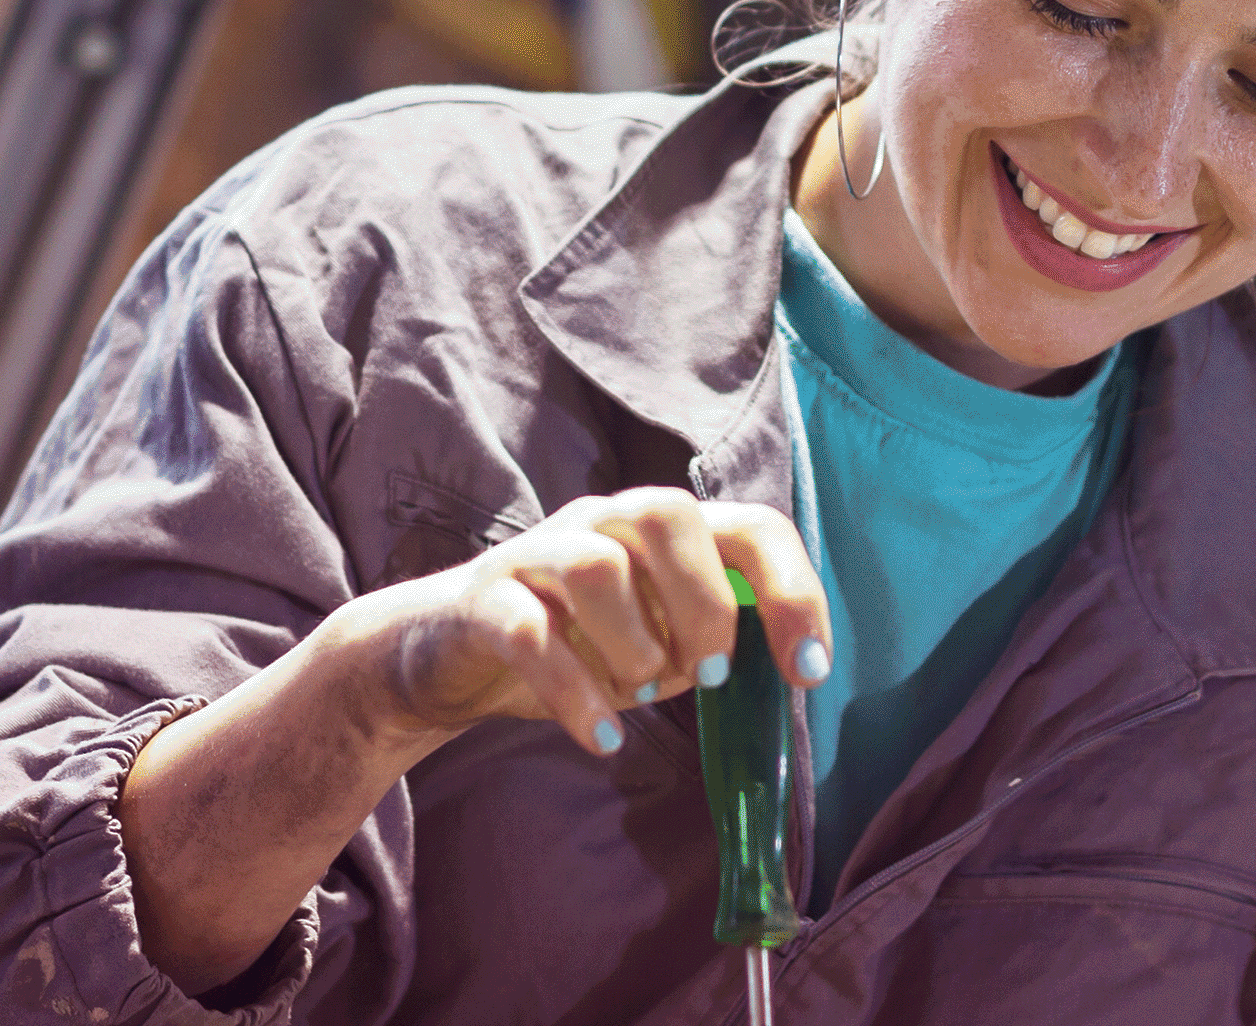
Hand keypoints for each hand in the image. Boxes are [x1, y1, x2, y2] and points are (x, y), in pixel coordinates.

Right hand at [365, 487, 830, 753]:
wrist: (447, 655)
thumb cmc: (574, 646)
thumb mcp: (657, 644)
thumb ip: (712, 645)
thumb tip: (781, 675)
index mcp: (661, 531)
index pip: (749, 526)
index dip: (793, 592)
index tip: (808, 672)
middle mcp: (602, 522)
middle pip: (668, 515)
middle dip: (706, 606)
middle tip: (706, 677)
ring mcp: (537, 554)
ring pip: (596, 567)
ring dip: (634, 646)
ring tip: (640, 693)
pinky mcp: (483, 600)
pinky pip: (530, 634)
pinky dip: (575, 696)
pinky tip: (601, 739)